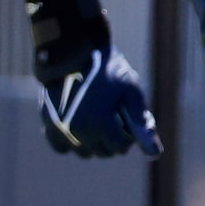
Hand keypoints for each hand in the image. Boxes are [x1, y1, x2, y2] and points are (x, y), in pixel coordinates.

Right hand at [38, 43, 158, 157]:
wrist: (72, 52)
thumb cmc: (105, 69)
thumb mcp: (131, 89)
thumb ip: (142, 121)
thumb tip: (154, 152)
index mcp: (102, 125)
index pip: (122, 146)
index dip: (127, 133)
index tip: (125, 118)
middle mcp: (80, 133)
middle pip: (104, 152)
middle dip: (111, 139)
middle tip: (111, 117)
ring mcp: (62, 131)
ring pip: (84, 152)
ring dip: (92, 142)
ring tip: (94, 119)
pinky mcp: (49, 126)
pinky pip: (62, 148)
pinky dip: (69, 142)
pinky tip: (76, 126)